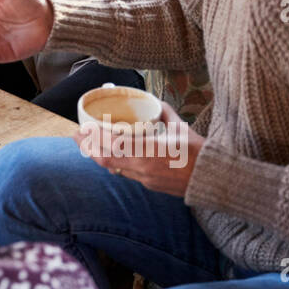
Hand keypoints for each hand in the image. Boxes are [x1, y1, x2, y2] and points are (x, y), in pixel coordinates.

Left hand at [77, 101, 204, 196]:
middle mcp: (142, 167)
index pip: (111, 145)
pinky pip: (126, 174)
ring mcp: (145, 179)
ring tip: (89, 145)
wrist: (212, 178)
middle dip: (88, 148)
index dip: (92, 138)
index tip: (81, 128)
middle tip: (76, 136)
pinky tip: (110, 157)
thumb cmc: (198, 151)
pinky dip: (115, 164)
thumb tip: (154, 102)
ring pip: (114, 168)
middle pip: (105, 160)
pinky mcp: (150, 186)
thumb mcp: (180, 127)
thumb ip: (163, 112)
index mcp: (147, 150)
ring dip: (100, 157)